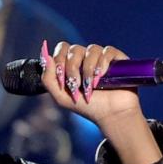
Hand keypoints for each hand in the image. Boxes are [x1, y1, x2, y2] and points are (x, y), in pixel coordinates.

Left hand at [41, 40, 160, 163]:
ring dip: (88, 69)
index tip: (62, 79)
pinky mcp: (117, 59)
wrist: (110, 115)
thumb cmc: (86, 107)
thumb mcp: (61, 97)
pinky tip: (101, 77)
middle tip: (75, 85)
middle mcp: (86, 58)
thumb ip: (48, 78)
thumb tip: (45, 55)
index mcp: (72, 64)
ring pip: (91, 49)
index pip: (62, 48)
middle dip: (72, 68)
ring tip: (91, 86)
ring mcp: (102, 57)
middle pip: (74, 49)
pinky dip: (102, 63)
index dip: (59, 60)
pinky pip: (107, 51)